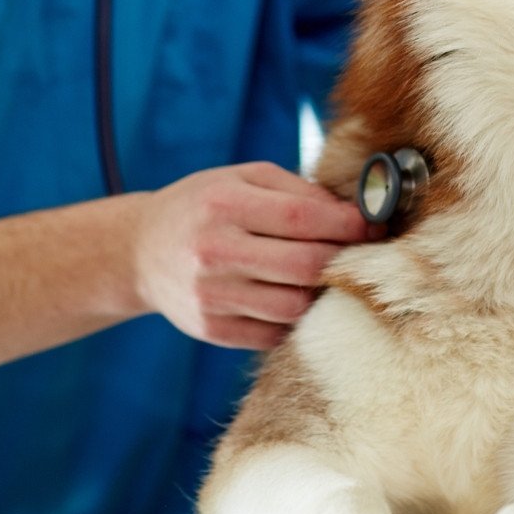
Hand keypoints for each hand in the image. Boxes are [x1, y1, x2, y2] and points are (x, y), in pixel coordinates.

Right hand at [133, 162, 375, 348]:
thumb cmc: (204, 207)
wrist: (141, 251)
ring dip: (321, 294)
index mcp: (223, 205)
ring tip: (327, 277)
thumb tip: (354, 215)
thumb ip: (296, 191)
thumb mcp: (241, 180)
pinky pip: (274, 333)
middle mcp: (213, 251)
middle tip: (361, 255)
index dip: (347, 225)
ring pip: (294, 306)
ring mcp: (210, 295)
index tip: (372, 226)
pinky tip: (296, 298)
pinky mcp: (210, 329)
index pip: (301, 218)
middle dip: (343, 260)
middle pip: (303, 266)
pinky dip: (294, 319)